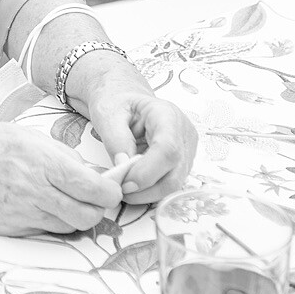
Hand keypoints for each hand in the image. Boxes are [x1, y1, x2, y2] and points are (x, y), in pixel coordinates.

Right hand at [0, 120, 122, 235]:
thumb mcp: (24, 134)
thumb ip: (60, 156)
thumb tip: (91, 174)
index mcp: (41, 162)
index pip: (96, 190)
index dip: (112, 192)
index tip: (112, 187)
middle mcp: (34, 192)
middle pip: (88, 217)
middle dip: (98, 210)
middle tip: (93, 198)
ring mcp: (21, 215)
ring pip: (69, 228)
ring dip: (74, 217)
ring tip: (64, 200)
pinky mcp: (9, 230)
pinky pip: (43, 232)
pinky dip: (49, 223)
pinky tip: (38, 205)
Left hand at [73, 57, 197, 204]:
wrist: (124, 100)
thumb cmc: (116, 103)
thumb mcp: (107, 114)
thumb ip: (116, 140)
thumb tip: (124, 166)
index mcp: (167, 115)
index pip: (167, 150)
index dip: (147, 173)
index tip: (125, 184)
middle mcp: (184, 133)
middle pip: (175, 173)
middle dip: (147, 189)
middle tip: (120, 191)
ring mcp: (187, 150)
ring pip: (175, 183)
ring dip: (148, 193)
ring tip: (124, 188)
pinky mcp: (182, 162)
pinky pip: (170, 183)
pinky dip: (152, 190)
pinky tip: (134, 186)